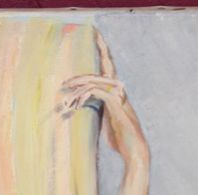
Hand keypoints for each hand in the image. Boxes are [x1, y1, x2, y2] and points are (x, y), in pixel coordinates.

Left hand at [57, 30, 149, 166]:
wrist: (133, 149)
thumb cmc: (120, 139)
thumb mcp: (105, 122)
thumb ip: (98, 110)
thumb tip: (84, 108)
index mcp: (116, 92)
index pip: (108, 69)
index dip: (102, 52)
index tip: (94, 41)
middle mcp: (119, 90)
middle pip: (97, 74)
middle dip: (79, 78)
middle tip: (64, 84)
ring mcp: (118, 95)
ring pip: (93, 82)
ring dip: (77, 92)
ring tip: (66, 103)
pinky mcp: (114, 102)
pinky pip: (94, 92)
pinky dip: (82, 97)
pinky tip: (74, 107)